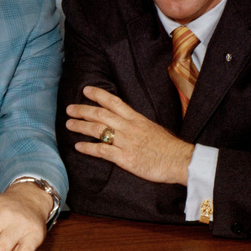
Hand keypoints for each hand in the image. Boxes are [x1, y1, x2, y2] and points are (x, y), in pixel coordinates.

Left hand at [65, 86, 193, 185]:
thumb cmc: (168, 147)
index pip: (114, 102)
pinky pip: (102, 151)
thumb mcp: (152, 128)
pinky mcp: (125, 158)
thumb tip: (124, 122)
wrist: (180, 160)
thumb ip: (136, 124)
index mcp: (136, 118)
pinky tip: (78, 147)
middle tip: (69, 109)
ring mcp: (126, 142)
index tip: (86, 90)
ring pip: (98, 130)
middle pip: (100, 114)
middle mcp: (129, 127)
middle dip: (83, 110)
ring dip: (81, 126)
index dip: (98, 94)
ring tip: (69, 125)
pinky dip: (88, 148)